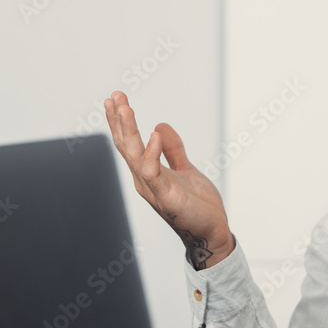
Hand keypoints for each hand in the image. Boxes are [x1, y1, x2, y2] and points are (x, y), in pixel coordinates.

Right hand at [104, 90, 234, 268]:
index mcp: (147, 173)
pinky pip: (154, 173)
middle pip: (126, 146)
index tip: (115, 98)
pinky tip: (153, 134)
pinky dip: (152, 154)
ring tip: (124, 107)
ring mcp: (154, 189)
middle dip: (119, 121)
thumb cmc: (198, 205)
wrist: (213, 232)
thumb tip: (159, 125)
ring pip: (134, 155)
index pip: (129, 143)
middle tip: (115, 96)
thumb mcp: (185, 168)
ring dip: (128, 130)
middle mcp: (145, 180)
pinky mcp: (167, 198)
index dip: (121, 122)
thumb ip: (173, 149)